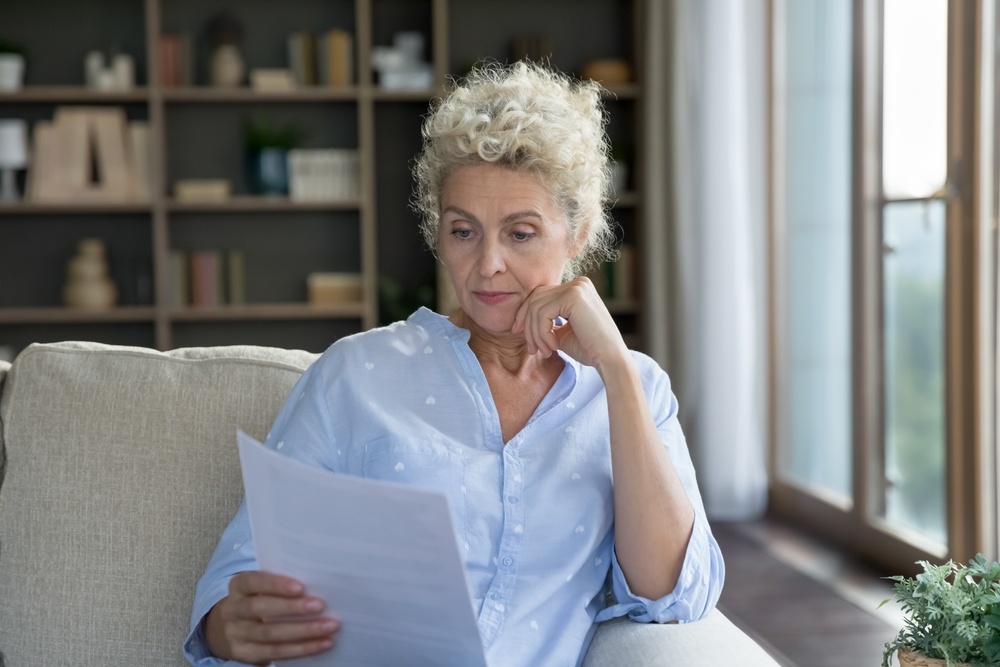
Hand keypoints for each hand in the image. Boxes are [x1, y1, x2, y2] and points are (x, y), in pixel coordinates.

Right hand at [204, 571, 339, 664]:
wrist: (233, 628)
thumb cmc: (259, 599)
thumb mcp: (261, 588)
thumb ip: (280, 584)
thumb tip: (319, 583)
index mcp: (238, 586)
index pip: (253, 581)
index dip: (276, 584)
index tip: (300, 587)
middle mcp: (234, 610)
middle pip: (260, 609)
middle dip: (292, 608)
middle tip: (320, 605)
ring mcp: (238, 634)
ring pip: (270, 634)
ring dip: (304, 631)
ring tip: (329, 626)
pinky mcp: (246, 654)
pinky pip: (275, 653)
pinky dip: (302, 649)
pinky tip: (322, 643)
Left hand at [512, 276, 628, 369]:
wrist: (610, 360)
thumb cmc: (589, 349)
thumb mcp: (562, 331)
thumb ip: (546, 321)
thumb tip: (522, 319)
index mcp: (577, 288)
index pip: (540, 295)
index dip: (525, 314)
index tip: (519, 333)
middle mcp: (578, 283)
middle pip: (535, 298)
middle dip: (527, 325)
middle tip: (532, 349)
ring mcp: (577, 287)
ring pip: (536, 307)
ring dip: (535, 334)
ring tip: (544, 352)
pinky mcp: (574, 297)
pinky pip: (543, 313)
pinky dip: (542, 333)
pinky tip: (553, 346)